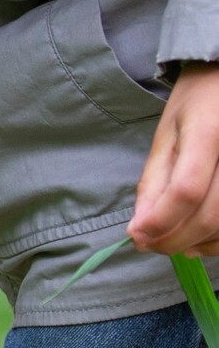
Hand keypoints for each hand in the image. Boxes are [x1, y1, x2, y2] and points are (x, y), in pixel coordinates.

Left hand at [130, 63, 218, 255]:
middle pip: (211, 215)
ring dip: (197, 244)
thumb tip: (140, 229)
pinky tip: (198, 239)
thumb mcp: (167, 133)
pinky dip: (218, 241)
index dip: (160, 221)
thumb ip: (154, 182)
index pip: (187, 190)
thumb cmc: (199, 103)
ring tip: (170, 243)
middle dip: (173, 240)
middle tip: (148, 245)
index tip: (136, 236)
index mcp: (210, 131)